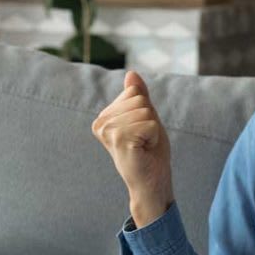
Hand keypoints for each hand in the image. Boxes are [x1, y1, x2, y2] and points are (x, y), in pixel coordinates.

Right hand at [91, 71, 173, 223]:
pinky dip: (154, 137)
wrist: (152, 181)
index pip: (134, 93)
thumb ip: (139, 96)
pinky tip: (144, 150)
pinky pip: (149, 124)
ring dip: (153, 129)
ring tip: (144, 146)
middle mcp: (101, 123)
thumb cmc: (150, 151)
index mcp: (104, 117)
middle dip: (150, 120)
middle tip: (145, 140)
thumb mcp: (146, 118)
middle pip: (139, 100)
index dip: (146, 111)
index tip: (142, 131)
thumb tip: (131, 73)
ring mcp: (108, 131)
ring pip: (145, 111)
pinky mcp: (119, 139)